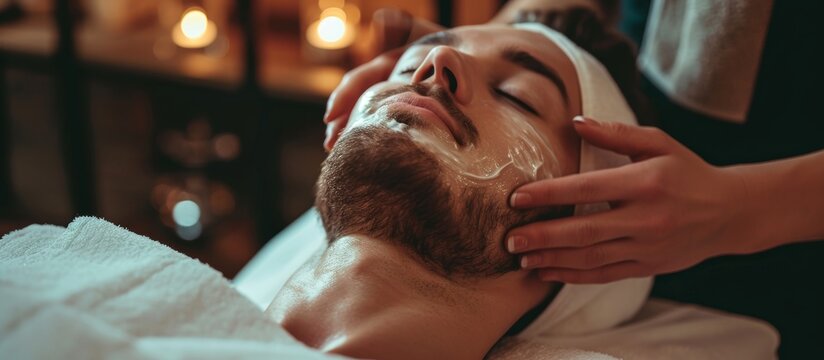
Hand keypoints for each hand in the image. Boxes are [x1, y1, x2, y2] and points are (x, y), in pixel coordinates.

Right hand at [323, 9, 443, 150]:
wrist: (473, 58)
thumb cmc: (449, 46)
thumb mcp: (426, 35)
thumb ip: (403, 27)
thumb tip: (383, 17)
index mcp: (386, 65)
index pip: (358, 82)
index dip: (343, 98)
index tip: (330, 116)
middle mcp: (387, 83)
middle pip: (359, 105)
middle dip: (343, 124)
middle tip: (331, 145)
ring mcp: (398, 100)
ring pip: (372, 119)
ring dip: (357, 136)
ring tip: (344, 156)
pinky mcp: (412, 115)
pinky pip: (393, 130)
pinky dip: (382, 143)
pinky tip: (378, 159)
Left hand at [506, 116, 750, 282]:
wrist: (729, 213)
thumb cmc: (688, 171)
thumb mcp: (659, 143)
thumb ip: (616, 133)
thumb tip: (575, 121)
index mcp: (644, 183)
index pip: (586, 189)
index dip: (548, 194)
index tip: (516, 198)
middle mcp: (645, 219)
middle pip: (582, 231)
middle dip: (542, 236)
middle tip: (509, 239)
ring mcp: (646, 247)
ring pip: (589, 258)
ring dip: (551, 260)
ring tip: (521, 259)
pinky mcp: (646, 267)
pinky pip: (603, 275)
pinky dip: (572, 276)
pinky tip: (547, 272)